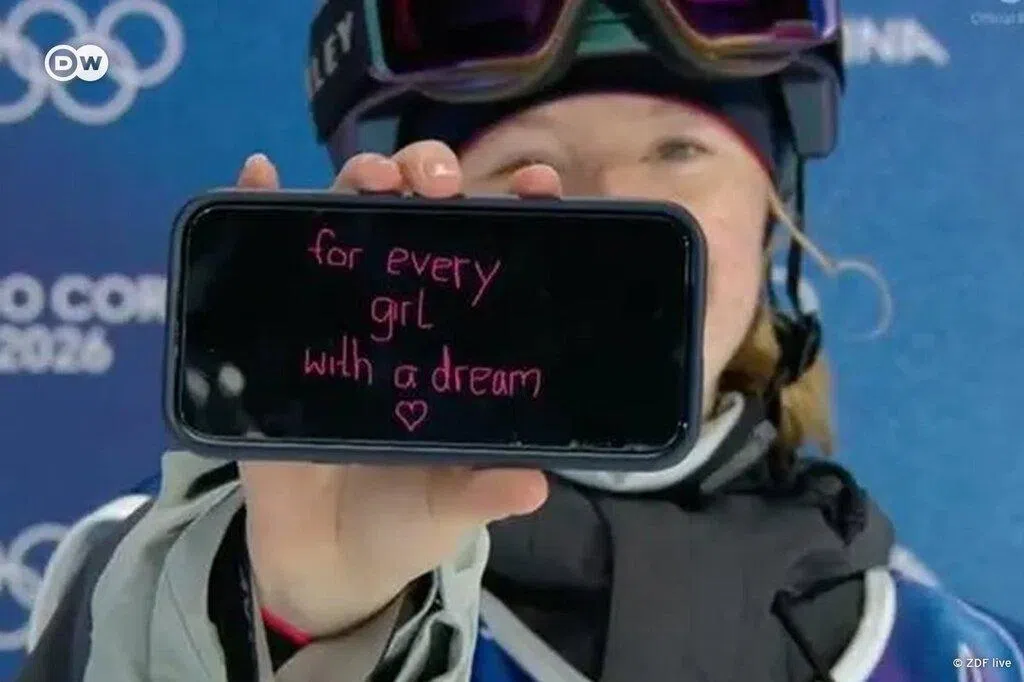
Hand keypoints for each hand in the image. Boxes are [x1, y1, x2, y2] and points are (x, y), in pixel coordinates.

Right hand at [235, 141, 559, 636]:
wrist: (324, 564)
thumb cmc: (403, 521)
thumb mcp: (452, 509)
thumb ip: (485, 492)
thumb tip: (531, 486)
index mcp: (458, 343)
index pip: (494, 257)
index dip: (518, 212)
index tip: (538, 186)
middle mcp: (402, 315)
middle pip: (416, 218)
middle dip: (430, 178)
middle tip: (438, 183)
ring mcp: (337, 318)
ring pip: (347, 223)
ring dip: (358, 180)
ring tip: (371, 178)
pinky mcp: (276, 338)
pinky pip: (262, 260)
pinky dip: (255, 206)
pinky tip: (257, 173)